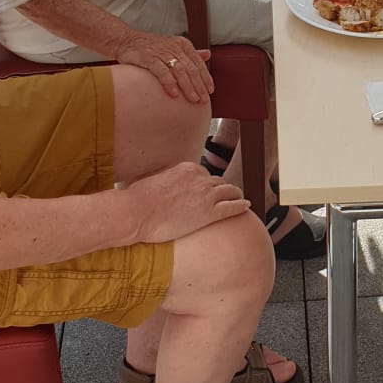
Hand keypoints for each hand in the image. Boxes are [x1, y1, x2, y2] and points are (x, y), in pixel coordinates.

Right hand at [114, 30, 213, 104]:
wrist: (126, 40)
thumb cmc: (152, 46)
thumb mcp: (173, 46)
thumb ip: (190, 52)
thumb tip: (208, 54)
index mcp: (182, 44)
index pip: (198, 62)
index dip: (205, 77)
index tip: (210, 91)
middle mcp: (173, 48)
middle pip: (190, 68)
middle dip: (199, 85)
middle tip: (203, 100)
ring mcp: (161, 52)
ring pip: (179, 70)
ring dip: (187, 86)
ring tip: (193, 99)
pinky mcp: (148, 58)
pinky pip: (161, 71)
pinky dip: (169, 83)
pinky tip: (174, 94)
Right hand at [120, 163, 249, 243]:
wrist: (136, 212)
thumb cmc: (136, 200)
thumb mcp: (149, 180)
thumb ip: (159, 179)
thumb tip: (154, 182)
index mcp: (186, 169)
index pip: (203, 174)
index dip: (206, 183)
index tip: (207, 189)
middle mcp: (200, 178)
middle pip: (218, 182)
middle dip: (222, 188)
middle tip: (226, 195)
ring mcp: (206, 195)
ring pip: (229, 191)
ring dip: (235, 194)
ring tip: (239, 198)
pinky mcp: (209, 213)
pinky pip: (232, 207)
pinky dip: (241, 205)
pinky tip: (246, 206)